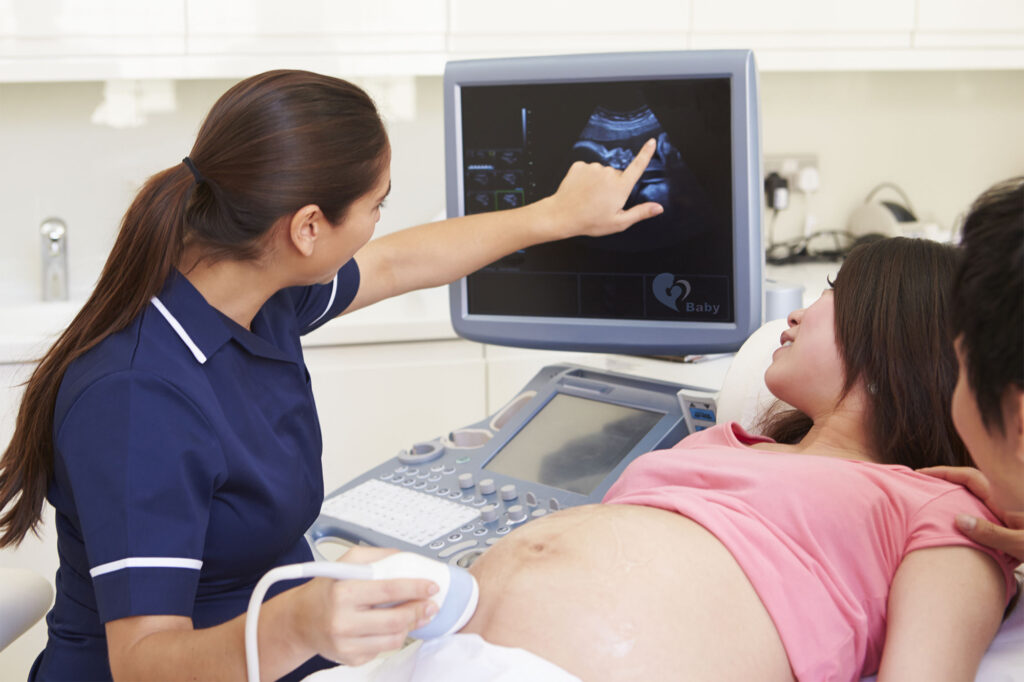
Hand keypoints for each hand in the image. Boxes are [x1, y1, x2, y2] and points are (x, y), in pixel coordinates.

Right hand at [298, 546, 438, 666]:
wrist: (300, 621)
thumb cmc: (326, 590)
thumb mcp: (346, 563)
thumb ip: (378, 556)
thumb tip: (408, 559)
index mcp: (342, 592)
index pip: (388, 590)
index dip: (415, 588)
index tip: (431, 586)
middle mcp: (342, 620)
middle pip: (395, 620)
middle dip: (419, 611)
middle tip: (431, 604)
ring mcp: (346, 644)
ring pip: (394, 639)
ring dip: (410, 625)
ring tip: (415, 614)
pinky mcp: (350, 659)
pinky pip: (383, 649)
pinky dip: (392, 637)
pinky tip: (390, 626)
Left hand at [543, 137, 663, 239]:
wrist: (562, 216)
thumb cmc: (590, 221)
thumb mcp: (619, 222)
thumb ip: (641, 213)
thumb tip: (658, 208)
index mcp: (620, 186)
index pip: (638, 166)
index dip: (646, 153)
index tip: (652, 142)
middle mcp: (608, 173)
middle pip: (617, 175)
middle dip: (613, 186)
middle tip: (603, 202)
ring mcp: (593, 168)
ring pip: (601, 172)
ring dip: (598, 182)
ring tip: (590, 198)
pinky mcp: (579, 165)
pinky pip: (588, 170)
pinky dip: (586, 179)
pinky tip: (581, 191)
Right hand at [919, 466, 1023, 562]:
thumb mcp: (1022, 542)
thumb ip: (991, 533)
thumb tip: (958, 520)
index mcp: (1006, 498)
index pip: (970, 477)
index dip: (944, 473)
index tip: (922, 474)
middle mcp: (1006, 501)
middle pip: (971, 486)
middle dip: (947, 484)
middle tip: (923, 490)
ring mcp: (1010, 512)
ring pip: (978, 501)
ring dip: (959, 502)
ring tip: (938, 510)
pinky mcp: (1014, 525)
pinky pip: (988, 515)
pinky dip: (972, 517)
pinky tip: (965, 530)